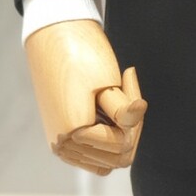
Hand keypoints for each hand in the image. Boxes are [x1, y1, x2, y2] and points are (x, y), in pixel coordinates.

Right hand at [24, 19, 147, 174]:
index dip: (133, 119)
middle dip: (131, 128)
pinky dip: (110, 139)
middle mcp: (64, 146)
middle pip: (119, 157)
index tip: (127, 81)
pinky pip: (98, 157)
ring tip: (116, 101)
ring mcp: (63, 146)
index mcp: (71, 134)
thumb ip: (125, 110)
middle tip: (126, 92)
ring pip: (110, 159)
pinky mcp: (65, 140)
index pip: (122, 145)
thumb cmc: (81, 55)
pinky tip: (109, 113)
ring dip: (121, 133)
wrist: (55, 36)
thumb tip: (140, 112)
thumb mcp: (108, 83)